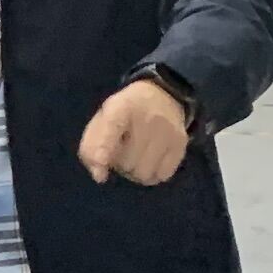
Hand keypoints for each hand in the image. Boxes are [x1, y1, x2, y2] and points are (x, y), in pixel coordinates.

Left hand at [79, 76, 193, 186]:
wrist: (163, 95)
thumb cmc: (125, 113)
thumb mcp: (101, 121)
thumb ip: (91, 149)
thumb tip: (100, 176)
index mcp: (120, 107)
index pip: (111, 129)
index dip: (103, 151)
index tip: (100, 170)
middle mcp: (148, 117)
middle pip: (127, 163)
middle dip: (120, 163)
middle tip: (123, 150)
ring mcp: (168, 131)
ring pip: (144, 174)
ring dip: (136, 171)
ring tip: (137, 155)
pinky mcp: (181, 143)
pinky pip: (162, 176)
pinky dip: (153, 173)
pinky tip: (151, 159)